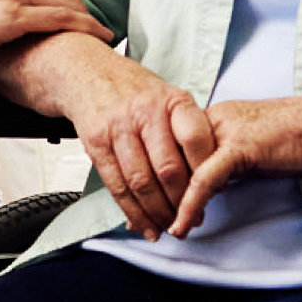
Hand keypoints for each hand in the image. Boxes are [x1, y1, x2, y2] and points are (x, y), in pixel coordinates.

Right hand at [0, 0, 113, 64]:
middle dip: (85, 12)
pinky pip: (59, 20)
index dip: (73, 0)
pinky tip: (98, 36)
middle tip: (102, 29)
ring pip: (67, 5)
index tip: (86, 15)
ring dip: (89, 22)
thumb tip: (21, 0)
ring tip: (104, 37)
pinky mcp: (12, 15)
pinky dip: (84, 28)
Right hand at [35, 43, 216, 239]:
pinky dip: (133, 213)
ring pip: (142, 183)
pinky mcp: (95, 143)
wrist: (89, 73)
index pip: (196, 141)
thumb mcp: (171, 99)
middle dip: (181, 204)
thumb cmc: (138, 93)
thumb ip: (190, 134)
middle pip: (168, 169)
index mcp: (173, 101)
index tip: (211, 195)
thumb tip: (212, 180)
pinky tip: (144, 226)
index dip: (205, 175)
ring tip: (168, 228)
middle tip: (191, 221)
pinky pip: (117, 186)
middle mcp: (145, 112)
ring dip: (157, 214)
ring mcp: (118, 127)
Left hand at [168, 94, 301, 239]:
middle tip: (153, 221)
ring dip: (172, 203)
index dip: (166, 178)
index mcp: (214, 116)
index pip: (175, 147)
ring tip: (170, 229)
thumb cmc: (299, 135)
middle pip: (172, 157)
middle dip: (162, 193)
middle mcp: (213, 118)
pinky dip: (191, 204)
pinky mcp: (240, 146)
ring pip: (184, 169)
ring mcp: (225, 130)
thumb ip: (227, 160)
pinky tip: (183, 224)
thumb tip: (208, 186)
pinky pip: (206, 179)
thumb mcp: (252, 146)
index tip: (158, 204)